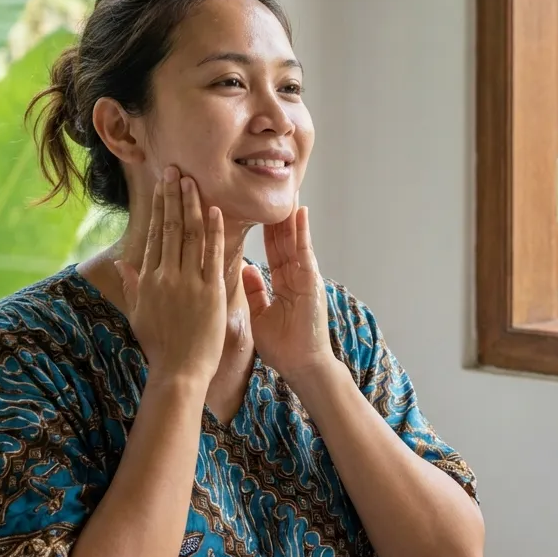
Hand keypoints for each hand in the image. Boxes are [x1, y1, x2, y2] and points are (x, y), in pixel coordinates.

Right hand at [115, 166, 225, 386]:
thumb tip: (122, 263)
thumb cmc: (160, 346)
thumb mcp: (139, 314)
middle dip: (172, 197)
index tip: (163, 186)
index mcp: (149, 280)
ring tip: (192, 181)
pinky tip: (214, 209)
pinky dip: (213, 230)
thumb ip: (132, 285)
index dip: (160, 208)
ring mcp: (187, 282)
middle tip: (175, 170)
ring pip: (189, 235)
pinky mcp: (209, 292)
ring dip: (191, 205)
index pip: (155, 235)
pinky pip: (211, 254)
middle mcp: (165, 276)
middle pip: (169, 227)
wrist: (178, 372)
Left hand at [242, 205, 337, 382]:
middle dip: (278, 216)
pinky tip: (299, 212)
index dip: (267, 230)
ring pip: (295, 240)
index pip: (273, 250)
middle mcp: (295, 277)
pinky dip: (302, 232)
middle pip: (284, 240)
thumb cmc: (283, 347)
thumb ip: (256, 291)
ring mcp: (305, 277)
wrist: (302, 366)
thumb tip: (246, 268)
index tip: (256, 209)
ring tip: (286, 190)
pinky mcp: (311, 281)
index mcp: (283, 284)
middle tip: (271, 190)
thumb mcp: (261, 316)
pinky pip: (305, 252)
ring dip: (290, 216)